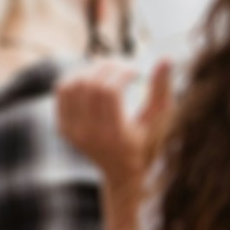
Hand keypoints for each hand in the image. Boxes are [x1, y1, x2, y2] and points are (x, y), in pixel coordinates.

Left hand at [53, 57, 175, 186]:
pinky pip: (62, 93)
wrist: (123, 171)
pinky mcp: (63, 128)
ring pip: (73, 86)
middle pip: (90, 86)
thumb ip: (161, 90)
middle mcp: (89, 135)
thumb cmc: (147, 142)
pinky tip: (94, 78)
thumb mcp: (159, 119)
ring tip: (109, 70)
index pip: (109, 92)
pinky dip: (76, 78)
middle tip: (123, 65)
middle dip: (108, 67)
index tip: (136, 71)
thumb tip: (166, 58)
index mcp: (115, 135)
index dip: (122, 73)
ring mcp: (73, 133)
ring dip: (91, 70)